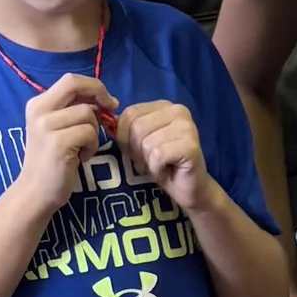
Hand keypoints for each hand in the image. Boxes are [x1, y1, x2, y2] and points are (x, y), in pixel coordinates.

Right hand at [16, 72, 117, 215]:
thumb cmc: (51, 162)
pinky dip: (91, 146)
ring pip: (87, 114)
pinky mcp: (58, 142)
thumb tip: (103, 100)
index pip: (70, 80)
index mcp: (38, 103)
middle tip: (110, 109)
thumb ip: (73, 111)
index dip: (93, 86)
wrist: (35, 192)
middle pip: (74, 84)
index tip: (107, 101)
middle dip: (99, 93)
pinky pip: (89, 133)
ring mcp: (46, 125)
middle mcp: (39, 109)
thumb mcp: (57, 129)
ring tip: (82, 148)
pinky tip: (80, 158)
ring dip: (93, 132)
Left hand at [113, 96, 213, 216]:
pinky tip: (167, 171)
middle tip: (149, 162)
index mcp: (165, 106)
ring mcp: (187, 127)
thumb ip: (127, 128)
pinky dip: (156, 169)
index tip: (138, 152)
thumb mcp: (139, 143)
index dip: (125, 137)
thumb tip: (106, 120)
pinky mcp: (190, 145)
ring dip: (147, 161)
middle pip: (136, 127)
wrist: (189, 190)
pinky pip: (157, 155)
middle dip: (136, 151)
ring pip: (146, 142)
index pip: (130, 114)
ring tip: (159, 166)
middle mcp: (178, 111)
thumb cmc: (163, 166)